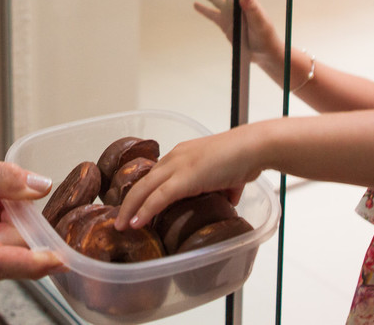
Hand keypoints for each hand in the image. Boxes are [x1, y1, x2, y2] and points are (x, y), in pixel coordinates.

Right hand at [0, 146, 62, 279]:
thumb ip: (5, 177)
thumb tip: (41, 188)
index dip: (30, 262)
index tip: (59, 258)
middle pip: (10, 252)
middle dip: (21, 222)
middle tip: (3, 193)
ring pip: (11, 248)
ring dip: (12, 219)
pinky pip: (5, 244)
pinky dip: (7, 222)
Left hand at [114, 129, 259, 231]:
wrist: (254, 148)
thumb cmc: (246, 158)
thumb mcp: (229, 176)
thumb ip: (224, 188)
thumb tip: (228, 201)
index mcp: (182, 155)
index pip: (155, 175)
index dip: (143, 193)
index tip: (135, 208)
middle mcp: (175, 157)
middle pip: (143, 181)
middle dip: (128, 202)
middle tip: (119, 219)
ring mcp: (178, 166)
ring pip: (144, 189)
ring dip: (130, 209)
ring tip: (122, 226)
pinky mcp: (184, 178)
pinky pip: (158, 197)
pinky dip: (145, 210)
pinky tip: (137, 224)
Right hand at [192, 0, 283, 68]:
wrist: (263, 53)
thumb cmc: (266, 36)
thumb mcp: (260, 21)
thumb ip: (252, 7)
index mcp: (246, 0)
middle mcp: (236, 4)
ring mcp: (230, 14)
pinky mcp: (224, 24)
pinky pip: (211, 15)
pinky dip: (204, 10)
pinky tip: (196, 5)